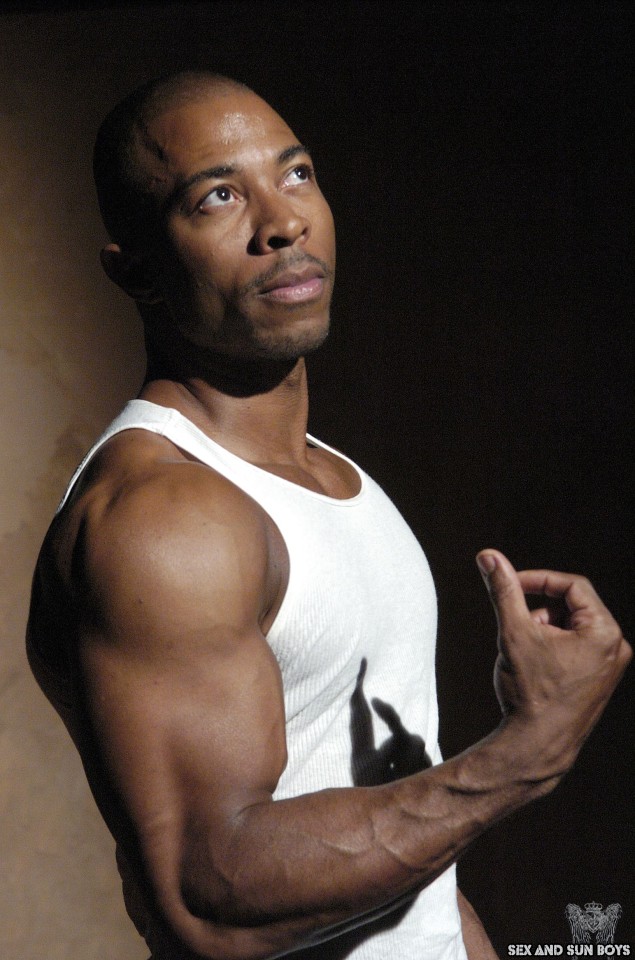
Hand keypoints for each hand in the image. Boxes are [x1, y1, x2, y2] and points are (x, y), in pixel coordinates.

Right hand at [476, 549, 630, 778]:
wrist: (537, 746)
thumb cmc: (530, 691)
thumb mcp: (514, 631)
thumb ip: (503, 590)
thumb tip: (488, 556)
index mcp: (604, 631)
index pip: (571, 585)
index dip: (537, 580)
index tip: (509, 585)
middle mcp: (616, 647)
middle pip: (571, 606)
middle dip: (538, 611)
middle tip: (515, 626)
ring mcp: (610, 666)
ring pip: (571, 626)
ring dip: (543, 629)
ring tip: (523, 653)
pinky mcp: (600, 680)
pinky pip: (576, 647)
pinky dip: (552, 646)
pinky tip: (534, 668)